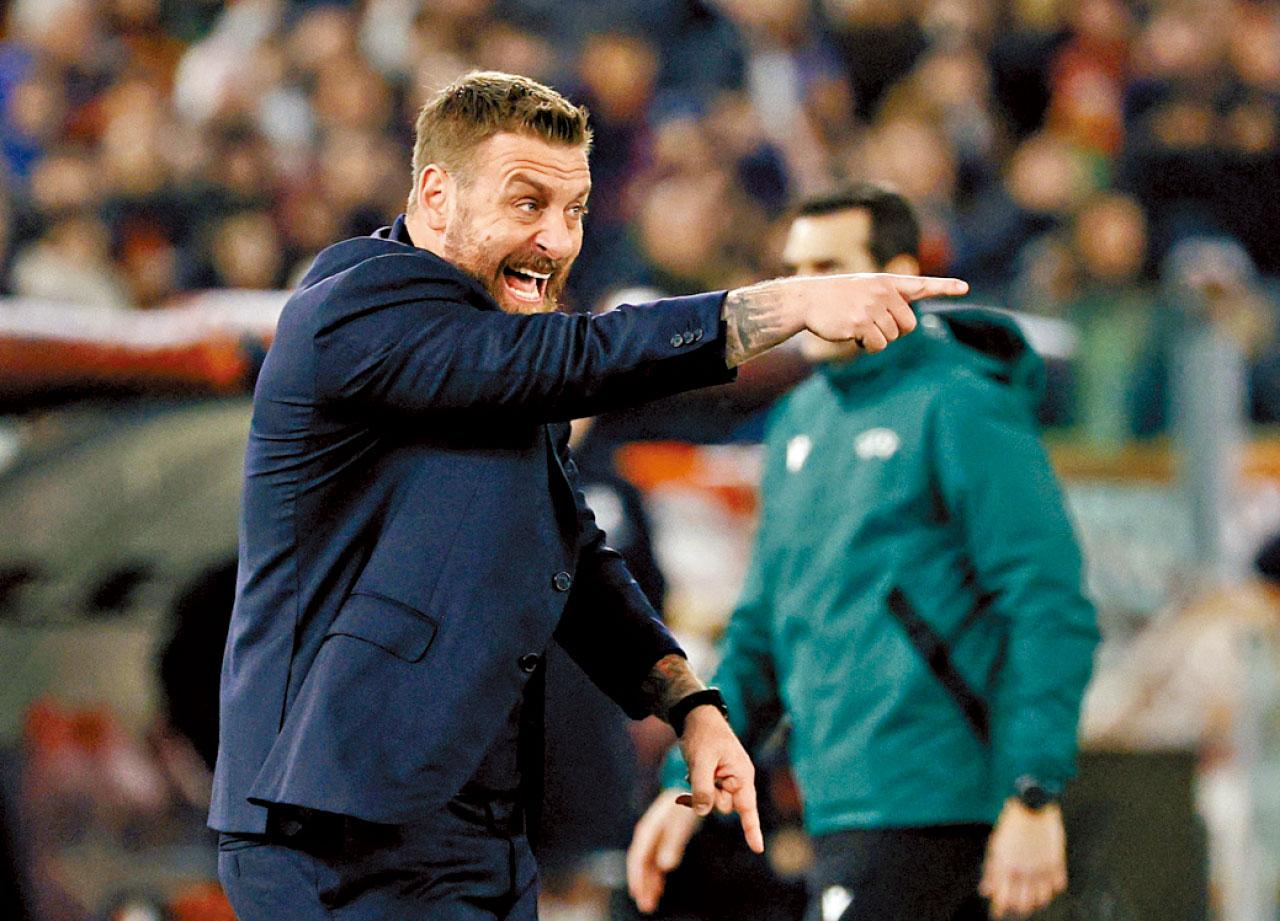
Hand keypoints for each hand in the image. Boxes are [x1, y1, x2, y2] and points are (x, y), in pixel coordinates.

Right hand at [626, 790, 701, 912]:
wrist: (693, 789)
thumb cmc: (685, 804)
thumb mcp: (680, 822)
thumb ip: (673, 843)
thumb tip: (665, 866)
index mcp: (649, 829)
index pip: (637, 856)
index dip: (636, 876)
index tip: (637, 893)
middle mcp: (648, 835)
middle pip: (640, 864)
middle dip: (640, 885)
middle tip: (644, 906)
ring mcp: (655, 838)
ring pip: (647, 865)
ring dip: (647, 884)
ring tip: (649, 904)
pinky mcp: (663, 840)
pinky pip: (655, 862)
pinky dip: (655, 877)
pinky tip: (658, 889)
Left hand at [676, 705, 762, 849]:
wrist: (697, 717)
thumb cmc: (703, 735)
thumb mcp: (700, 760)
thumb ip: (702, 787)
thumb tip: (703, 812)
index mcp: (742, 775)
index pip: (748, 807)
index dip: (752, 829)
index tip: (758, 849)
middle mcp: (738, 780)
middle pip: (723, 807)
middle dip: (709, 796)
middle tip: (701, 772)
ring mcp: (727, 781)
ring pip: (712, 802)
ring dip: (701, 790)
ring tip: (697, 767)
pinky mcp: (716, 780)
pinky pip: (706, 794)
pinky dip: (697, 787)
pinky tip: (693, 772)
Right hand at [723, 272, 968, 365]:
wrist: (808, 300)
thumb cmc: (837, 298)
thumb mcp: (865, 289)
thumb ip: (888, 300)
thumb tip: (906, 325)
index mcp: (887, 282)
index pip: (922, 284)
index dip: (945, 286)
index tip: (965, 287)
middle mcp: (883, 292)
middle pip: (909, 324)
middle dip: (894, 331)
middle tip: (873, 324)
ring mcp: (872, 308)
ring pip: (892, 337)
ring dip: (877, 339)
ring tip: (858, 326)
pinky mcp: (860, 324)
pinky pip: (878, 346)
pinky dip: (868, 347)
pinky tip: (853, 335)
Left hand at [979, 799, 1067, 918]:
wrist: (1032, 806)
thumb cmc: (1010, 825)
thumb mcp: (995, 845)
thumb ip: (991, 870)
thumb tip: (985, 891)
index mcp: (1006, 866)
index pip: (1002, 897)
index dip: (999, 908)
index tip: (996, 914)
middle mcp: (1024, 870)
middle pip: (1023, 902)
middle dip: (1017, 907)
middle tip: (1015, 907)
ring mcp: (1042, 867)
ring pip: (1041, 898)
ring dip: (1035, 901)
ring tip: (1031, 900)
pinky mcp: (1057, 862)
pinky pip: (1057, 885)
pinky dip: (1052, 889)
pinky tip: (1047, 886)